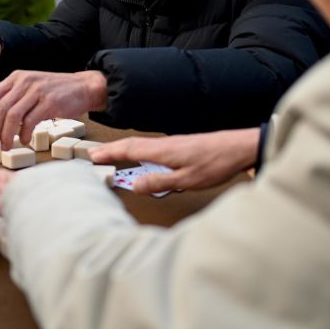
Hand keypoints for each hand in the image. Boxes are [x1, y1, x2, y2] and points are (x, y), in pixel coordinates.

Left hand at [0, 69, 107, 150]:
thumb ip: (15, 99)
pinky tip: (24, 141)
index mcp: (16, 77)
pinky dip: (24, 134)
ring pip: (12, 116)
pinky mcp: (50, 102)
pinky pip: (30, 121)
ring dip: (6, 135)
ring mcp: (37, 91)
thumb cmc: (56, 92)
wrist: (83, 87)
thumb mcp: (31, 88)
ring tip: (5, 147)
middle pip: (0, 108)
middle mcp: (24, 82)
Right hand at [89, 128, 259, 192]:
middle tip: (92, 156)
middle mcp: (163, 143)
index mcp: (161, 150)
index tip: (90, 157)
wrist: (238, 147)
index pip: (127, 149)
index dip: (108, 153)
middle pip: (130, 144)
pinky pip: (150, 147)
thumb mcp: (187, 180)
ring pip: (140, 144)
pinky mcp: (179, 146)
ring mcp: (171, 143)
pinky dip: (136, 150)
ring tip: (110, 156)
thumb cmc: (216, 163)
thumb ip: (159, 182)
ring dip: (122, 149)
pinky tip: (139, 157)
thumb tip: (135, 185)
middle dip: (110, 149)